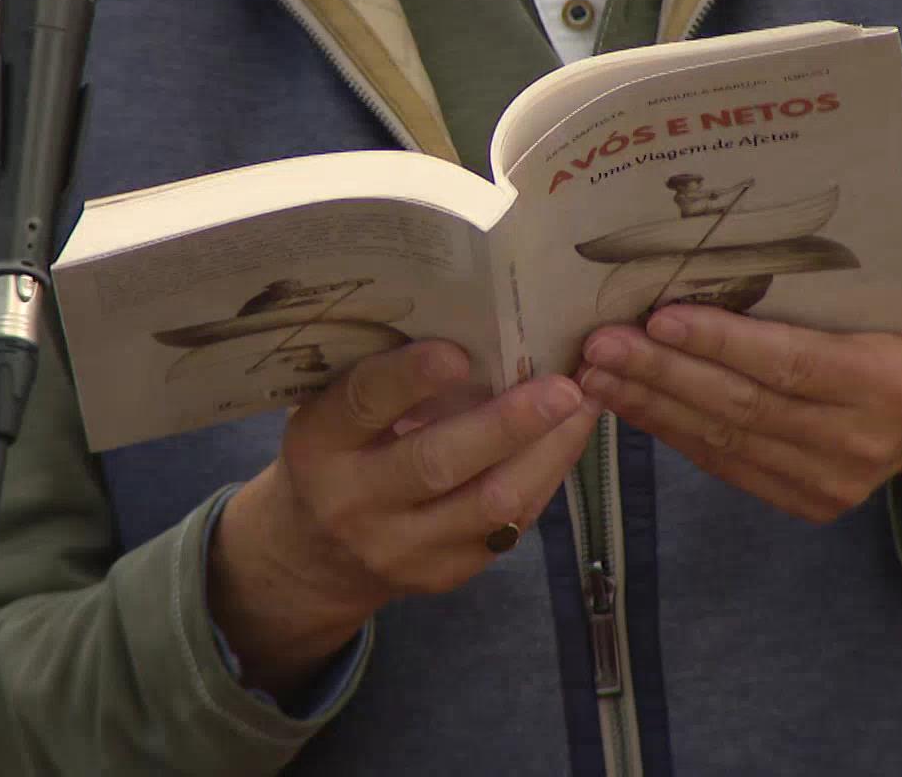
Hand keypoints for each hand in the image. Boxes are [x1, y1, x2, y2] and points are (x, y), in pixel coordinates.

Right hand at [210, 341, 597, 692]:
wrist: (316, 554)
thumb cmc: (339, 451)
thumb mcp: (335, 410)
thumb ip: (385, 378)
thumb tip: (479, 326)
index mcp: (318, 443)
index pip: (364, 403)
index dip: (411, 377)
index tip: (459, 352)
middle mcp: (354, 501)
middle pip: (437, 463)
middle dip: (507, 423)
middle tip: (561, 386)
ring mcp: (400, 548)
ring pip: (490, 504)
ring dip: (548, 452)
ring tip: (584, 406)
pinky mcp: (443, 575)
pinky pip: (509, 528)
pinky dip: (546, 478)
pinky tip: (568, 440)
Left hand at [576, 292, 901, 523]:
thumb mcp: (893, 291)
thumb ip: (826, 281)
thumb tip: (722, 240)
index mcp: (891, 377)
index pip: (789, 362)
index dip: (720, 343)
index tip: (658, 317)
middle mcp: (863, 438)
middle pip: (744, 405)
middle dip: (663, 374)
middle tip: (600, 343)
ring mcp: (837, 481)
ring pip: (725, 440)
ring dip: (652, 405)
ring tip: (597, 372)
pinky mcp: (811, 503)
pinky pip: (728, 464)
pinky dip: (673, 432)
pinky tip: (631, 403)